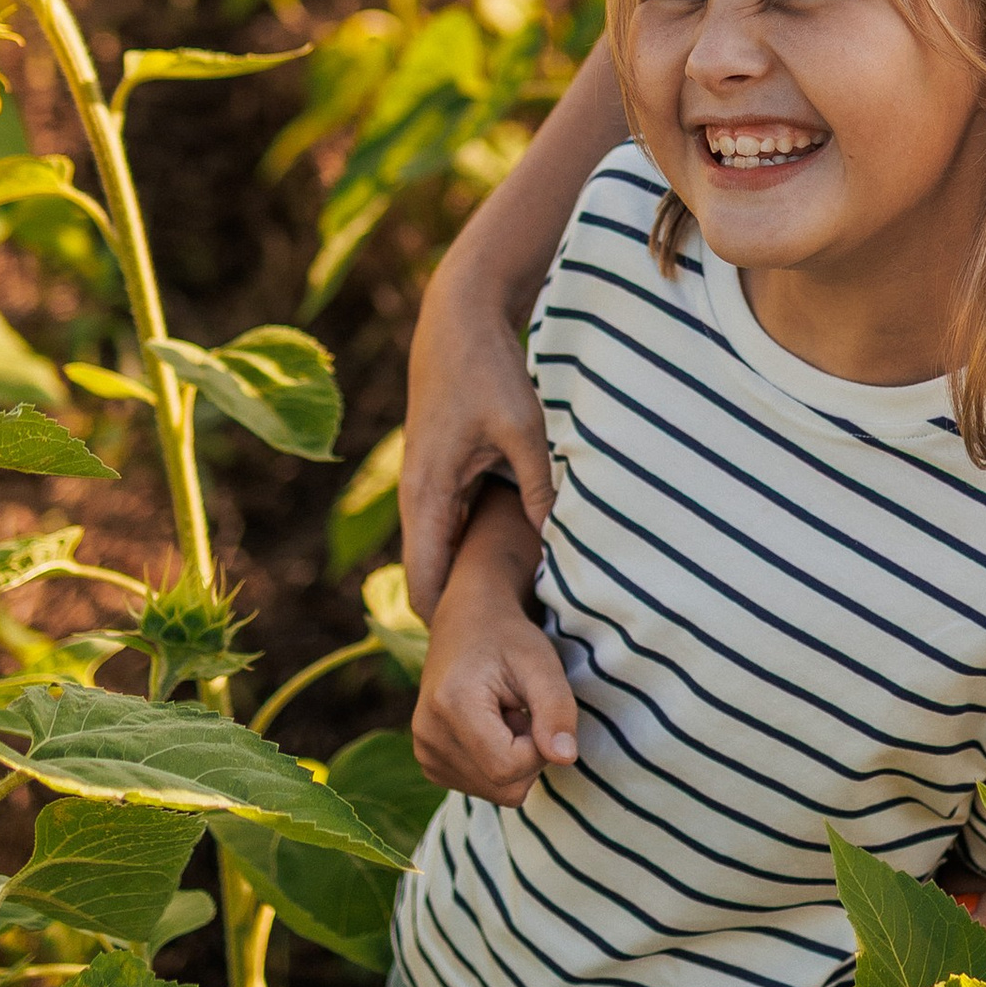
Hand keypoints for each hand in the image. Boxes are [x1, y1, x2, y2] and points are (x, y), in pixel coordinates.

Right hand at [398, 42, 632, 617]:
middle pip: (433, 589)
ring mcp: (429, 494)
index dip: (455, 633)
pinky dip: (478, 561)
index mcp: (428, 499)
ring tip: (516, 638)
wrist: (458, 317)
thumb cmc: (489, 370)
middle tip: (507, 669)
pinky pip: (455, 538)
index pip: (428, 591)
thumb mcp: (523, 428)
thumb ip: (540, 486)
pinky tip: (519, 579)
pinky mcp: (445, 481)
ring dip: (472, 595)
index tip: (492, 665)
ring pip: (444, 565)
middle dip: (463, 625)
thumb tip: (565, 545)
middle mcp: (420, 504)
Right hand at [411, 500, 578, 805]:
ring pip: (497, 792)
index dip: (540, 748)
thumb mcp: (542, 663)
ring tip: (506, 715)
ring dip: (514, 759)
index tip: (538, 711)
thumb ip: (557, 709)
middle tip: (523, 712)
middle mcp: (428, 736)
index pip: (510, 767)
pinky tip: (492, 727)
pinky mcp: (429, 762)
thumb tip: (565, 758)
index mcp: (451, 706)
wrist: (465, 625)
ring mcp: (424, 752)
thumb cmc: (508, 640)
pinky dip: (497, 763)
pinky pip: (483, 788)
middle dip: (529, 756)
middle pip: (504, 788)